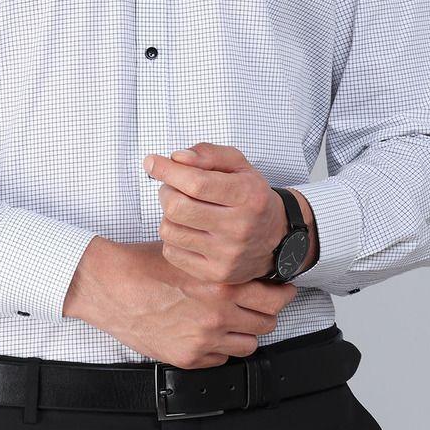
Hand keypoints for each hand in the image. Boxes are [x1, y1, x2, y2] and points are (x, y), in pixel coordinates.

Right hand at [64, 236, 297, 368]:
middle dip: (265, 314)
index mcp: (221, 285)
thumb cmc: (145, 265)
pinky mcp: (188, 358)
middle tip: (258, 306)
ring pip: (248, 345)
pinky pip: (222, 359)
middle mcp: (217, 315)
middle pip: (266, 324)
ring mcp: (204, 340)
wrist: (110, 287)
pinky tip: (208, 333)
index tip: (282, 292)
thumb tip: (252, 274)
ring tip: (232, 321)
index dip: (282, 295)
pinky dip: (220, 348)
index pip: (274, 298)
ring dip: (245, 333)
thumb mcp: (191, 256)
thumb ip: (223, 268)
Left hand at [143, 141, 312, 285]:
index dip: (167, 170)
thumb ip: (208, 154)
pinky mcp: (215, 274)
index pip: (196, 183)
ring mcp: (227, 255)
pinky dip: (173, 238)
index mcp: (247, 195)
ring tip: (185, 211)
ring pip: (169, 230)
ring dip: (169, 216)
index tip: (152, 162)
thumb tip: (176, 159)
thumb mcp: (239, 166)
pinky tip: (189, 231)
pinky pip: (171, 252)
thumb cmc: (251, 197)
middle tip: (173, 188)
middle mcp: (239, 227)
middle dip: (166, 191)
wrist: (277, 239)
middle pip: (177, 207)